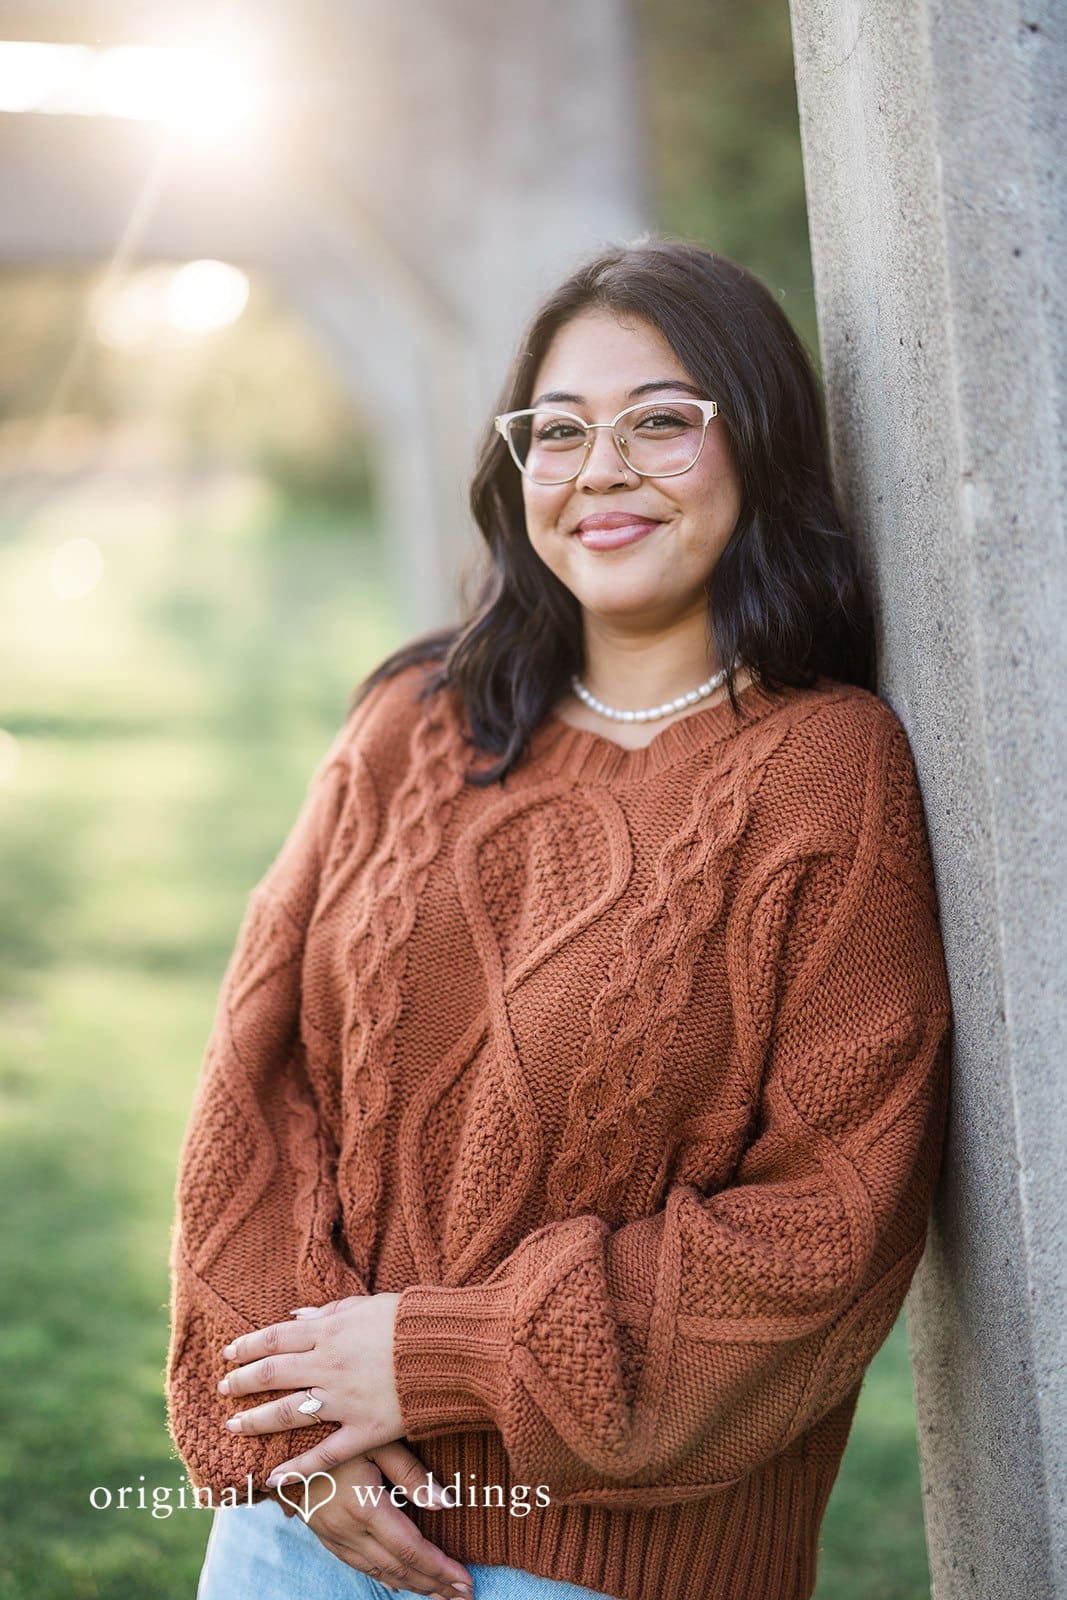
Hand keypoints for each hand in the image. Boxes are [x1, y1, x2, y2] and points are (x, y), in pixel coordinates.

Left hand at [218, 1293, 404, 1477]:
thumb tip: (296, 1316)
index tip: (229, 1354)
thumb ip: (330, 1313)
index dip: (248, 1347)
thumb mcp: (367, 1305)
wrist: (449, 1348)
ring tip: (233, 1427)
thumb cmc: (412, 1321)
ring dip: (257, 1421)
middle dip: (242, 1382)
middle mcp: (328, 1365)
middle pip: (273, 1374)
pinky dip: (298, 1469)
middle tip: (223, 1389)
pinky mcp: (364, 1431)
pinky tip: (273, 1479)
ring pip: (288, 1413)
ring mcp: (344, 1401)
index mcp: (329, 1332)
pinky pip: (325, 1454)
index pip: (275, 1338)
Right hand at [296, 1444, 473, 1599]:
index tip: (465, 1581)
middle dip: (434, 1584)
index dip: (440, 1568)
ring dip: (413, 1586)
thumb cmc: (335, 1432)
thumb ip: (411, 1472)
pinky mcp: (326, 1536)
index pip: (411, 1549)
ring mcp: (335, 1537)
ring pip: (380, 1572)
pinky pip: (360, 1566)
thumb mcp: (377, 1441)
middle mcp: (349, 1531)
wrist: (281, 1443)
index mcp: (365, 1508)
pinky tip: (400, 1583)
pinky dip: (385, 1578)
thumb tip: (446, 1502)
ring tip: (440, 1594)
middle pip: (399, 1568)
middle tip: (463, 1597)